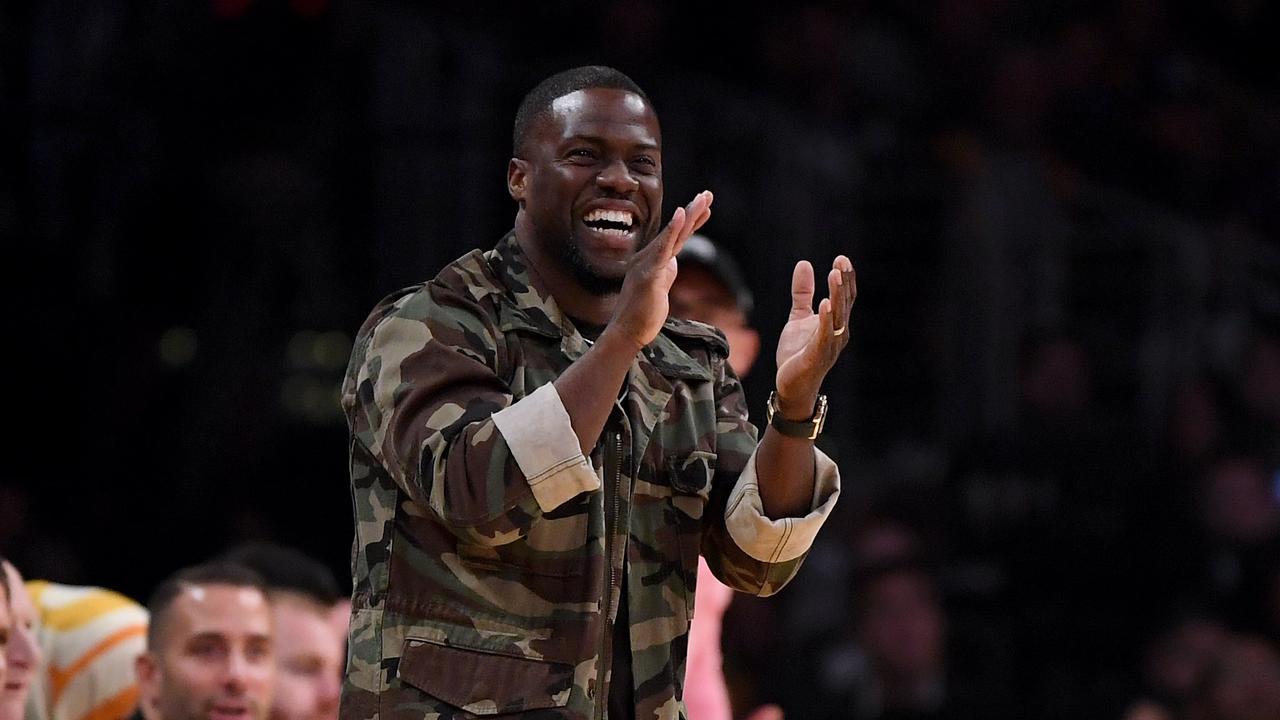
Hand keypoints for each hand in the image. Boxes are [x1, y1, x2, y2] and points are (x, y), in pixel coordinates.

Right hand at [606, 191, 712, 349]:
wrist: (626, 332)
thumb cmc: (642, 314)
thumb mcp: (658, 288)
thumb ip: (665, 272)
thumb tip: (673, 262)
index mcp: (652, 261)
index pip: (676, 238)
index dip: (691, 222)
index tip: (705, 207)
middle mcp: (648, 258)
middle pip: (676, 232)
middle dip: (693, 212)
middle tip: (708, 194)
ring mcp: (647, 265)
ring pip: (672, 236)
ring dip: (688, 216)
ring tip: (702, 199)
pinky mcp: (648, 274)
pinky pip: (662, 249)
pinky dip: (672, 231)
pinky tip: (681, 215)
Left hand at [774, 255, 855, 418]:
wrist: (791, 385)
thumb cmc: (798, 353)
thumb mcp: (798, 317)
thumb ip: (803, 293)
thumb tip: (804, 264)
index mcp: (836, 323)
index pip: (845, 297)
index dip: (845, 278)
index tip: (842, 258)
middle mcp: (838, 333)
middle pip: (844, 303)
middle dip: (843, 282)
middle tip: (841, 262)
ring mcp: (829, 344)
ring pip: (837, 316)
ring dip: (837, 295)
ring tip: (834, 275)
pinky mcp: (817, 355)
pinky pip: (824, 336)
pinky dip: (826, 320)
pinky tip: (825, 304)